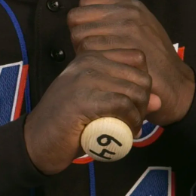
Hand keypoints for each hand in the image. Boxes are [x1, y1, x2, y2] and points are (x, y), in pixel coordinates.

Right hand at [24, 49, 160, 174]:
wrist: (37, 140)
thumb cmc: (70, 122)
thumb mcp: (99, 102)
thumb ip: (125, 96)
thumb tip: (158, 100)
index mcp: (91, 55)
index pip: (137, 58)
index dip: (143, 83)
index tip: (134, 104)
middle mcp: (89, 61)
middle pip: (141, 76)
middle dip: (144, 102)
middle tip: (134, 120)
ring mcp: (85, 78)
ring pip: (135, 91)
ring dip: (139, 115)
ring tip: (130, 128)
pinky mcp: (84, 98)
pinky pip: (123, 106)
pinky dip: (131, 122)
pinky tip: (125, 132)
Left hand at [67, 0, 195, 127]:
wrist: (177, 84)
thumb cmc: (155, 60)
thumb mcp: (141, 30)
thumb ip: (116, 21)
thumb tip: (88, 22)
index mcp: (129, 6)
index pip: (85, 3)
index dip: (82, 20)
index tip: (89, 34)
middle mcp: (127, 13)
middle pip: (77, 18)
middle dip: (77, 36)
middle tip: (89, 53)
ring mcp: (126, 30)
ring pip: (79, 36)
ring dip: (81, 52)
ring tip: (96, 63)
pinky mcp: (122, 49)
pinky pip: (88, 52)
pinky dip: (89, 64)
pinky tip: (100, 71)